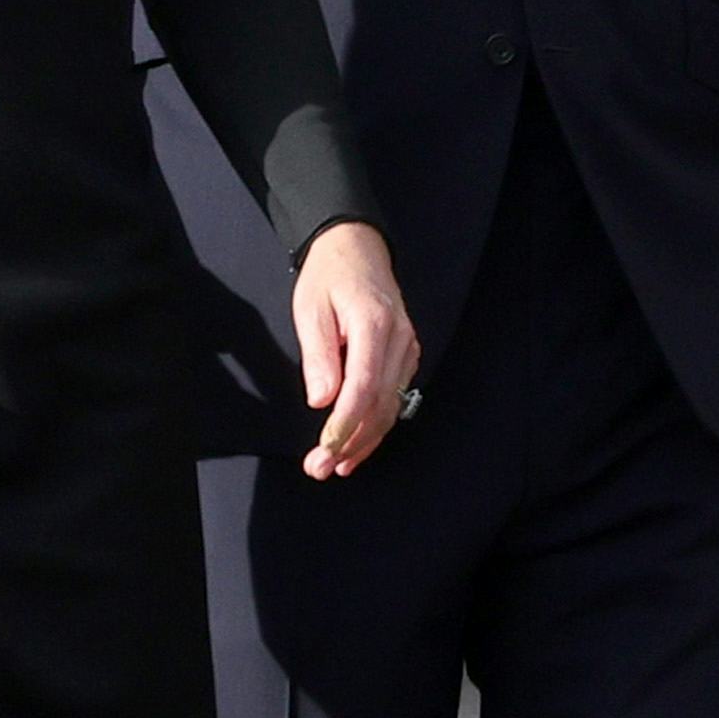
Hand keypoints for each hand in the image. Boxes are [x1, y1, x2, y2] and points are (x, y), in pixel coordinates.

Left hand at [291, 220, 418, 482]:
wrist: (357, 248)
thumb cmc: (329, 277)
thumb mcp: (311, 308)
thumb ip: (318, 355)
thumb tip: (322, 400)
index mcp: (374, 324)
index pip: (363, 387)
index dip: (345, 425)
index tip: (323, 449)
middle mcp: (399, 340)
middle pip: (380, 404)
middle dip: (351, 443)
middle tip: (320, 469)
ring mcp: (408, 349)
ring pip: (391, 407)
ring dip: (364, 442)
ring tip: (336, 466)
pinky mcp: (407, 356)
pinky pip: (395, 398)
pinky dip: (376, 426)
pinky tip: (356, 446)